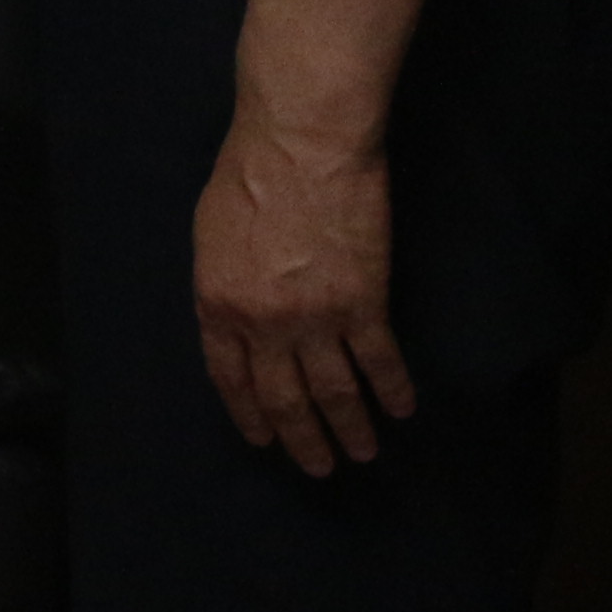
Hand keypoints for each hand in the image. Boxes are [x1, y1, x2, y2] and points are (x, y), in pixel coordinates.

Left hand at [193, 112, 414, 473]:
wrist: (301, 144)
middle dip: (301, 439)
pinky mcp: (365, 304)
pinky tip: (400, 410)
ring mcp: (316, 319)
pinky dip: (391, 390)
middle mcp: (264, 325)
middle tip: (318, 467)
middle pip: (283, 397)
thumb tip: (234, 313)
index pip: (230, 379)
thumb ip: (223, 283)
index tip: (264, 440)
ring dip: (350, 429)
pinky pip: (380, 362)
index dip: (250, 414)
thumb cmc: (248, 174)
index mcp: (218, 305)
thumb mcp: (211, 234)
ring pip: (334, 392)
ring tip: (362, 454)